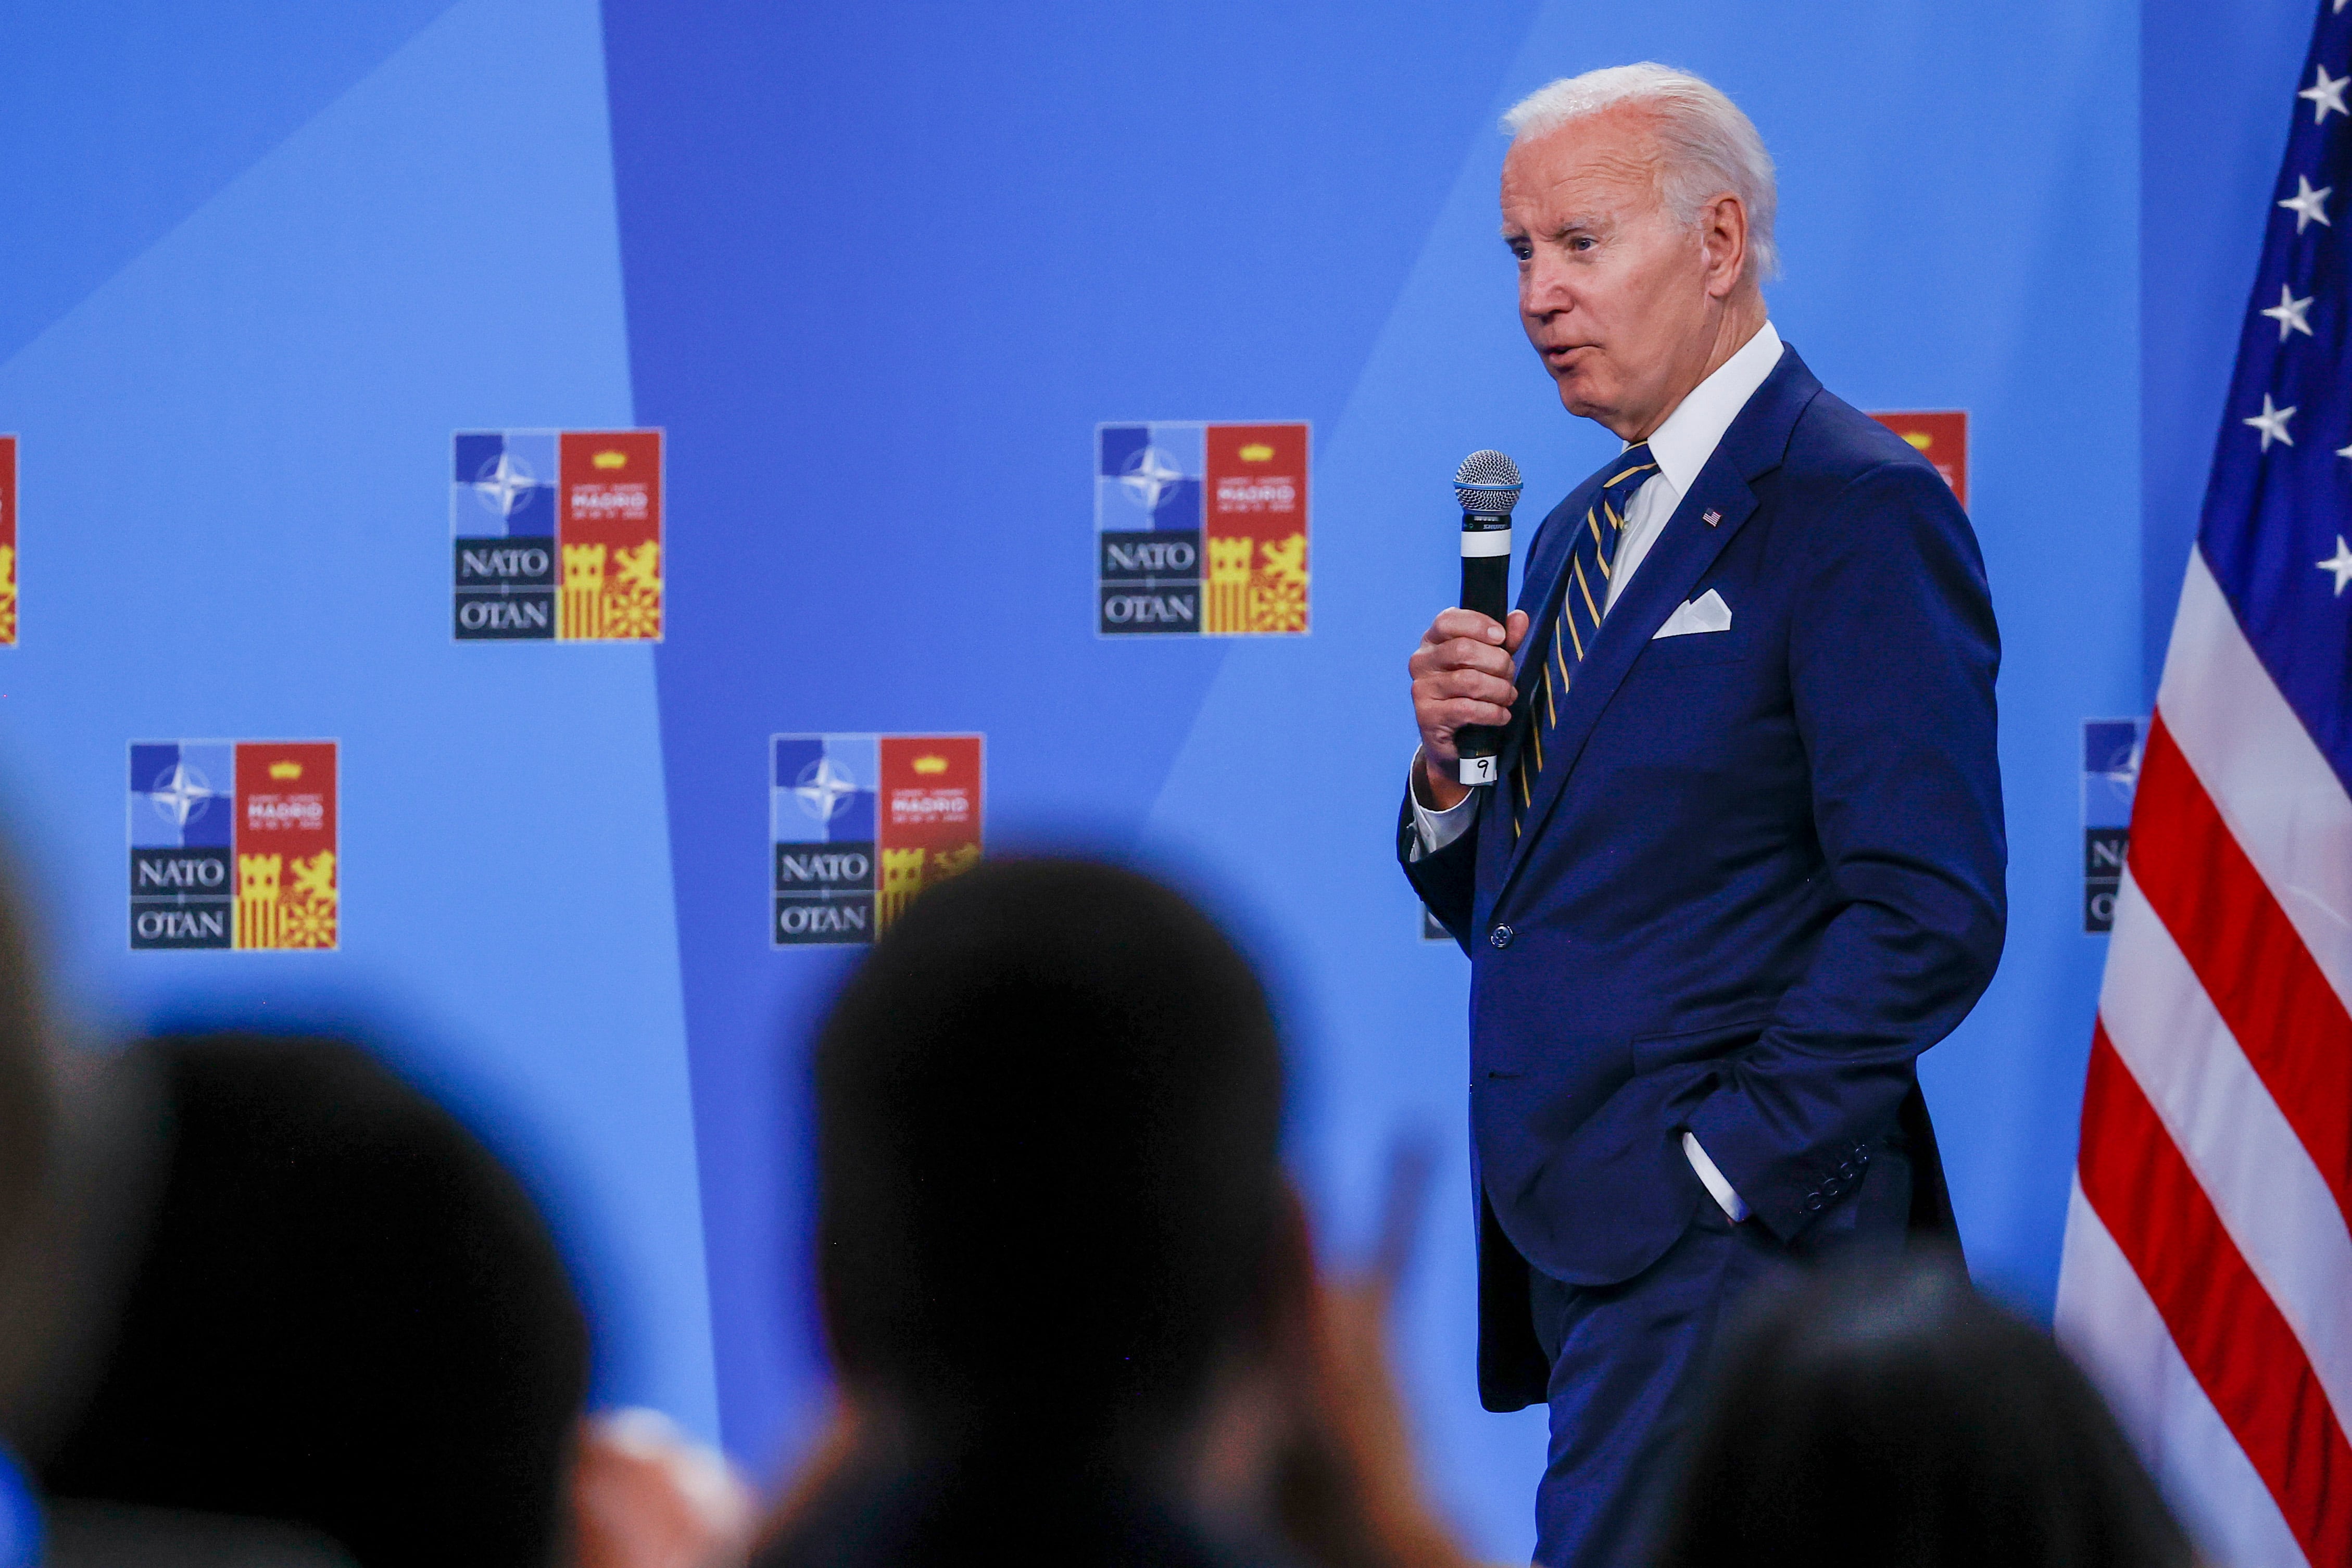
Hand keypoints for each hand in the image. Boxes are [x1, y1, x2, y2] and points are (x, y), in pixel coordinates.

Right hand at [1410, 608, 1528, 809]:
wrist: (1454, 742)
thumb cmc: (1471, 694)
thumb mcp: (1489, 664)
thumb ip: (1504, 641)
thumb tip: (1519, 618)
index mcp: (1433, 641)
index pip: (1448, 620)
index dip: (1478, 625)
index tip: (1502, 638)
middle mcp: (1421, 662)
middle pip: (1463, 650)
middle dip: (1498, 663)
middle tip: (1509, 676)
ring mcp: (1421, 689)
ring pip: (1469, 680)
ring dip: (1499, 690)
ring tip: (1508, 697)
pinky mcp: (1427, 716)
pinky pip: (1467, 709)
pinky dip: (1492, 712)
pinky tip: (1501, 715)